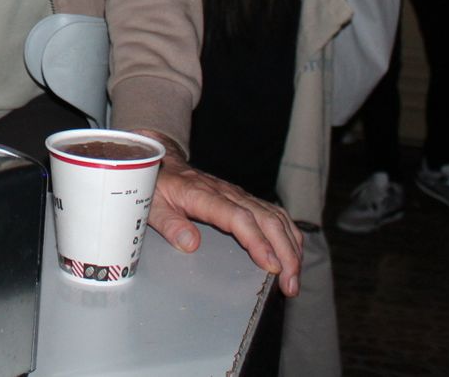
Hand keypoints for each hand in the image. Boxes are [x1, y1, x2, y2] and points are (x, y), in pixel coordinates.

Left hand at [139, 138, 303, 297]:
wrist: (165, 163)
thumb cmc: (158, 186)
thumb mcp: (152, 204)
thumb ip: (169, 224)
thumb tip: (190, 244)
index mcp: (204, 195)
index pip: (238, 217)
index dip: (257, 241)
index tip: (270, 265)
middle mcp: (228, 193)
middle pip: (266, 219)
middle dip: (284, 253)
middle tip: (291, 284)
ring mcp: (240, 195)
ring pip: (276, 217)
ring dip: (291, 247)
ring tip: (295, 278)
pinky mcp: (246, 200)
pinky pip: (275, 214)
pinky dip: (289, 235)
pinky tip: (294, 254)